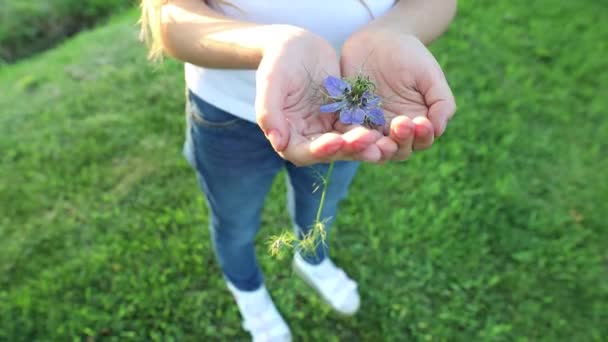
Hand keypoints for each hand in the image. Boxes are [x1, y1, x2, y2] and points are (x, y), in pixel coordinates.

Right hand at [255, 26, 382, 165]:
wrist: (297, 44)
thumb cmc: (278, 61)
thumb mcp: (272, 81)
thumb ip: (269, 111)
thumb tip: (277, 142)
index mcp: (287, 136)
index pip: (303, 152)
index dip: (320, 151)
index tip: (336, 140)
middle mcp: (308, 139)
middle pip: (331, 152)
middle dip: (349, 148)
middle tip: (368, 139)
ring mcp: (328, 130)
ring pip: (349, 144)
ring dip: (365, 144)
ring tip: (382, 140)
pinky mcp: (345, 119)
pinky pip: (361, 127)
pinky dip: (374, 129)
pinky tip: (390, 127)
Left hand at [341, 30, 455, 160]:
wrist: (377, 39)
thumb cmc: (409, 56)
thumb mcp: (430, 75)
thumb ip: (441, 102)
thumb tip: (437, 129)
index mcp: (416, 124)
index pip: (421, 140)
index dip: (422, 136)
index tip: (421, 122)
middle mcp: (392, 131)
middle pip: (398, 150)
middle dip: (400, 141)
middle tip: (399, 124)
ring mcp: (369, 126)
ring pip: (372, 148)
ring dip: (374, 146)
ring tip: (376, 137)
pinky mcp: (348, 119)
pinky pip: (347, 132)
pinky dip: (350, 135)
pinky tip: (352, 131)